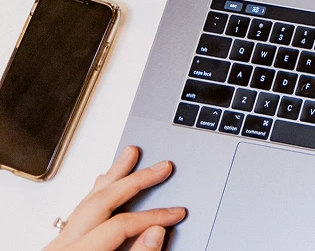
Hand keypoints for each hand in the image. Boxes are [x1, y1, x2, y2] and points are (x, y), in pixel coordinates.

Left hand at [44, 146, 184, 250]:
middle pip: (102, 200)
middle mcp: (62, 245)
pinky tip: (105, 181)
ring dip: (113, 176)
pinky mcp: (59, 245)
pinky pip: (79, 209)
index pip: (121, 223)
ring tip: (129, 155)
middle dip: (136, 181)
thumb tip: (157, 231)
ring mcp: (57, 244)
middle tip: (161, 167)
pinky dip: (97, 191)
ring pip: (87, 200)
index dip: (153, 216)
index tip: (175, 213)